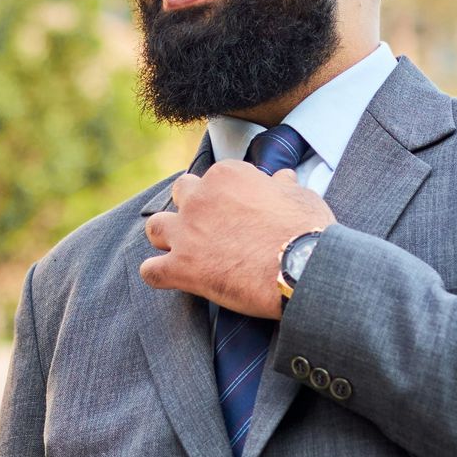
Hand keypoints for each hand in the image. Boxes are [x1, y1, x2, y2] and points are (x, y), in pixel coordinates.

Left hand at [140, 161, 335, 317]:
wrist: (301, 266)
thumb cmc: (306, 229)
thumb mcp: (299, 197)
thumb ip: (282, 186)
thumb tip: (282, 178)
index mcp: (227, 176)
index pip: (215, 179)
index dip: (226, 197)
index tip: (240, 213)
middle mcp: (200, 198)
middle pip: (181, 193)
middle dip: (191, 208)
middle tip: (209, 227)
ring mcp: (186, 233)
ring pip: (155, 228)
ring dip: (166, 238)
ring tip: (184, 251)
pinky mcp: (181, 268)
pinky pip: (150, 271)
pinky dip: (159, 275)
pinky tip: (173, 279)